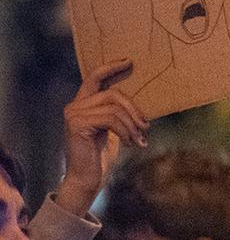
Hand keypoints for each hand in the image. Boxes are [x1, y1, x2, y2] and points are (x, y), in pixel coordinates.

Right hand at [54, 62, 144, 217]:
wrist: (88, 178)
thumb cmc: (101, 156)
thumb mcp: (114, 130)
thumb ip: (119, 114)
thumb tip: (140, 106)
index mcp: (83, 104)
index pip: (94, 78)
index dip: (110, 68)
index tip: (128, 61)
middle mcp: (75, 105)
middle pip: (113, 94)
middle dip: (134, 109)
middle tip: (146, 127)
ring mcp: (73, 113)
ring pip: (114, 107)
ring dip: (132, 125)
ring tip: (138, 140)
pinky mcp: (77, 123)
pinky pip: (111, 119)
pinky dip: (126, 131)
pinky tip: (130, 144)